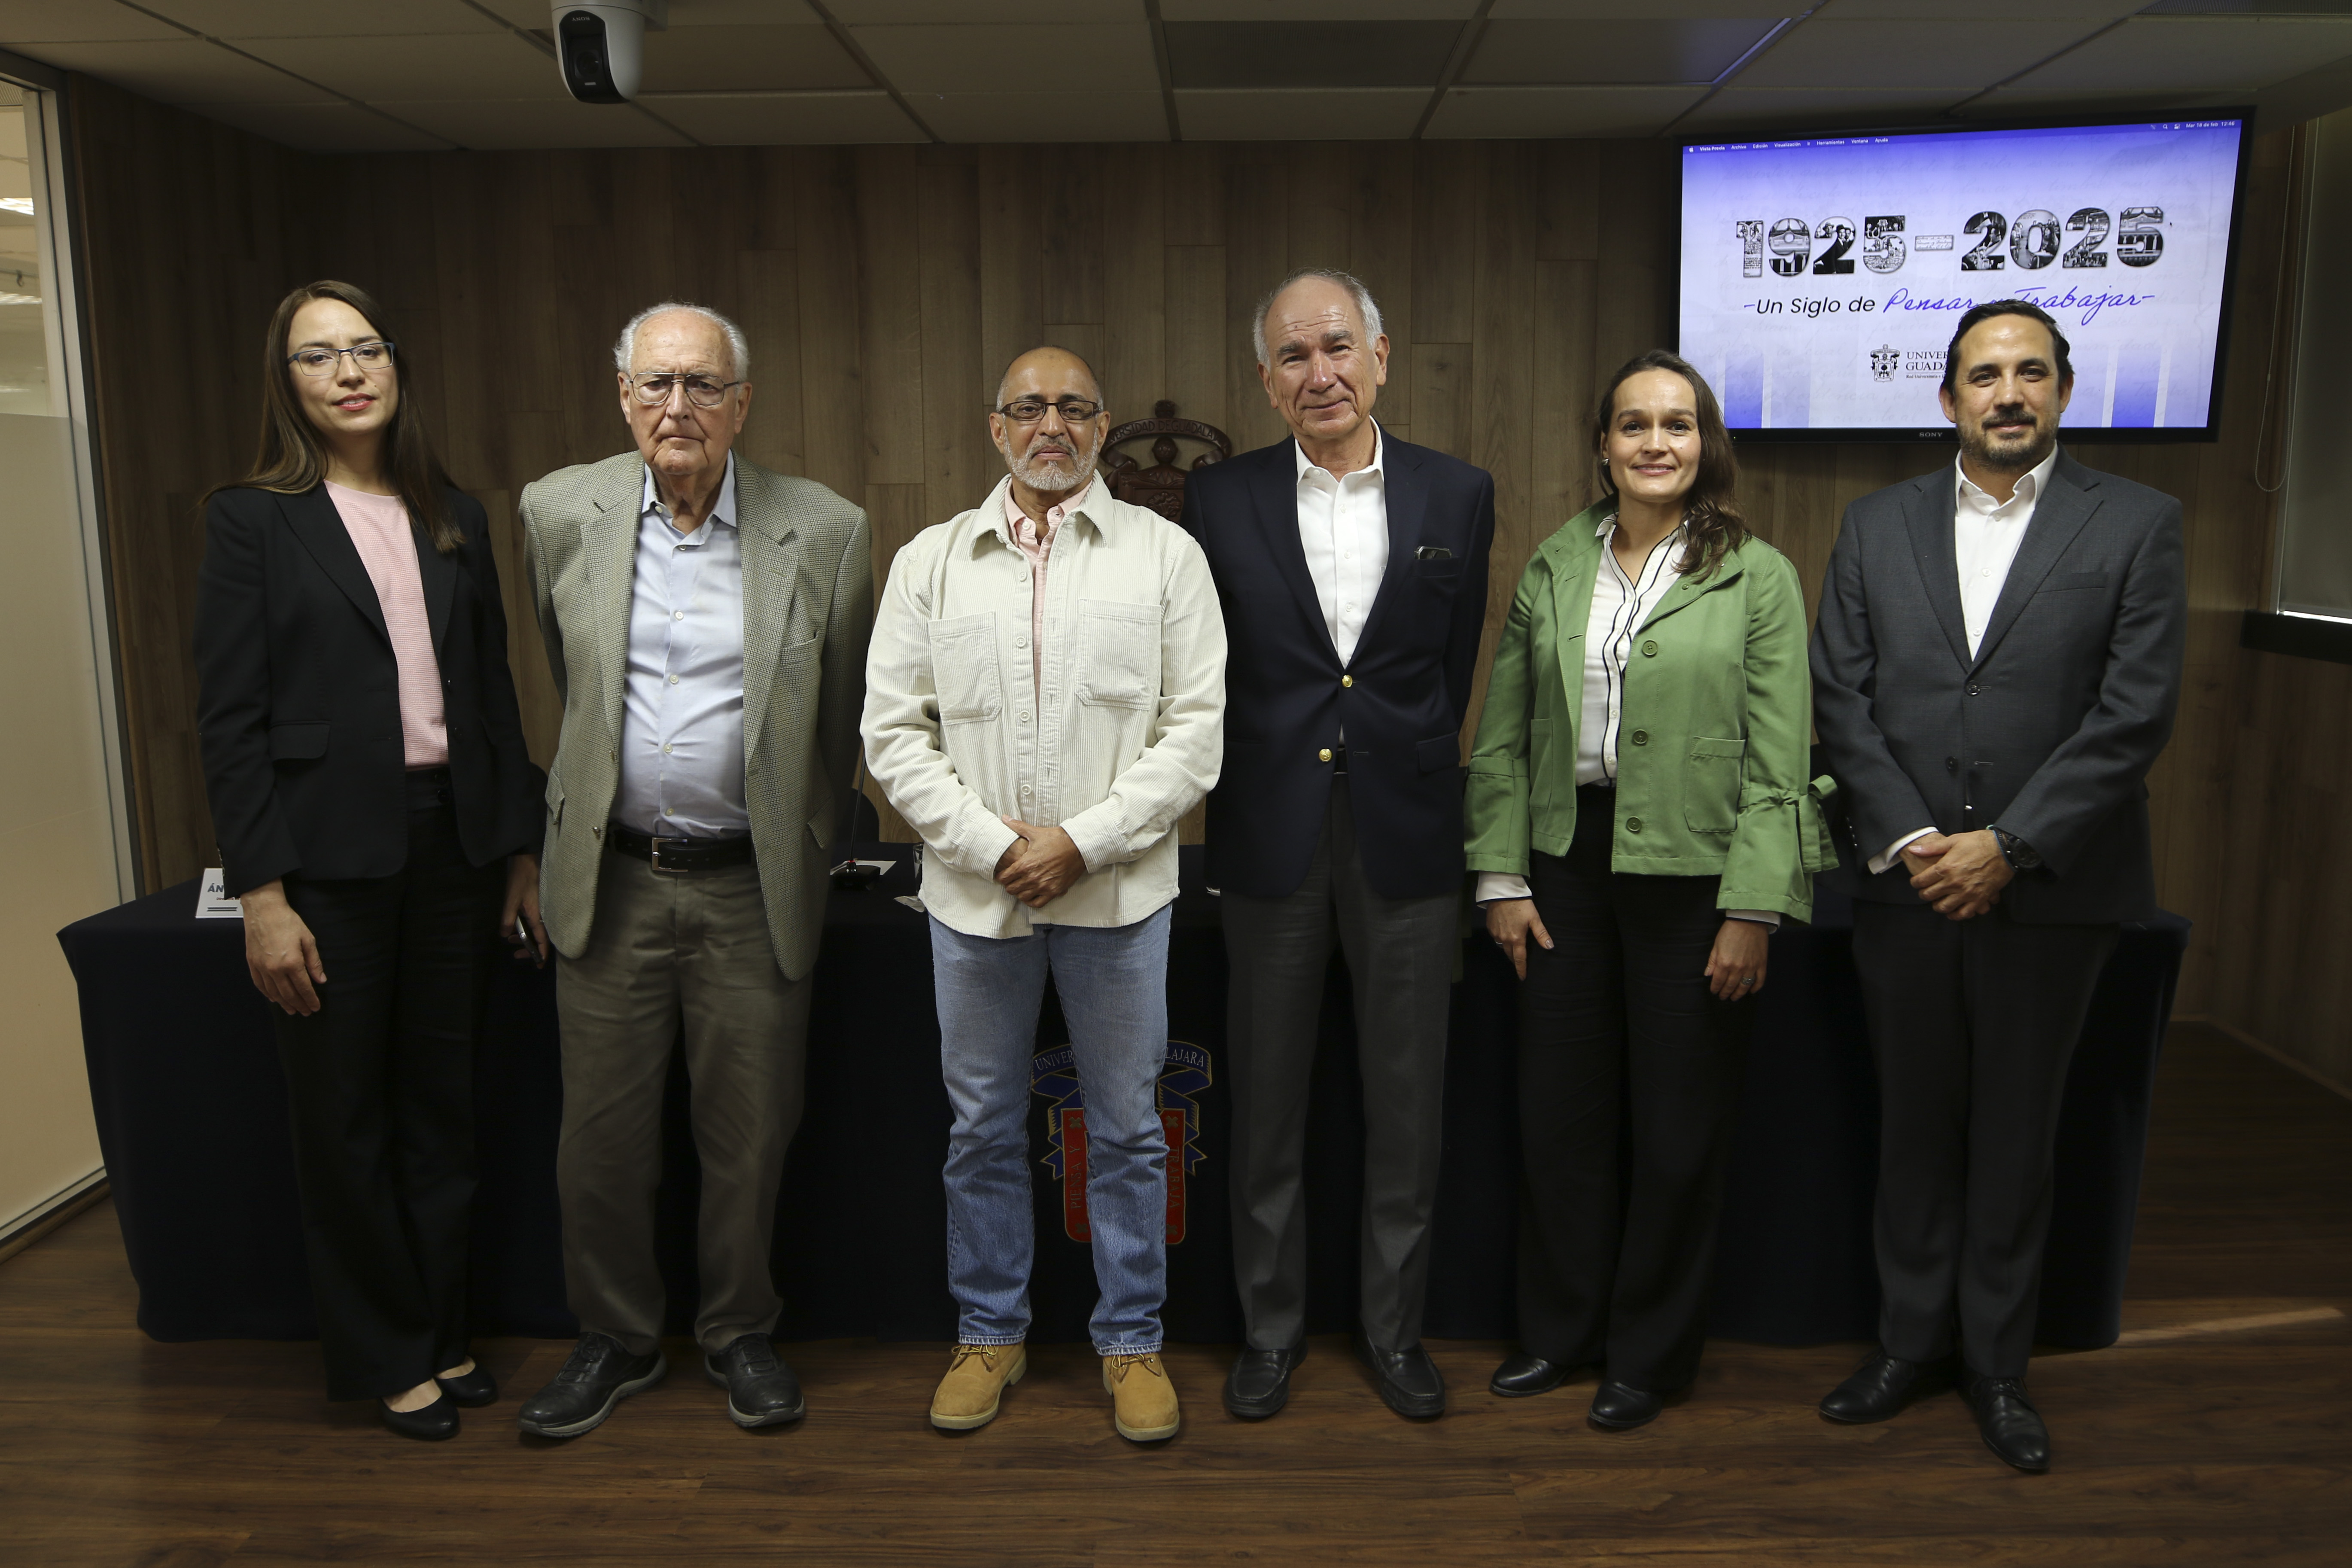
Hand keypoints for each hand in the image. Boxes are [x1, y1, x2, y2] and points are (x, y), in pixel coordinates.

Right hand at [241, 880, 324, 1014]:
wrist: (263, 910)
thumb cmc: (287, 921)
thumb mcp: (308, 939)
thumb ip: (314, 962)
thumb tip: (321, 980)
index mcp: (291, 963)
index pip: (303, 988)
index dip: (310, 999)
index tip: (315, 1007)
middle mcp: (275, 969)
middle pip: (289, 994)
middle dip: (299, 1004)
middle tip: (306, 1012)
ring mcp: (261, 968)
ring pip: (274, 992)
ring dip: (284, 1003)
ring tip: (292, 1010)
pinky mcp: (252, 964)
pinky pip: (260, 985)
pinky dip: (268, 994)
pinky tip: (274, 999)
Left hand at [502, 852, 547, 965]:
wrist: (527, 861)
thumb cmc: (521, 879)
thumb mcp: (511, 899)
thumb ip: (508, 918)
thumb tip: (504, 935)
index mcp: (538, 916)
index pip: (542, 940)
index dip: (540, 954)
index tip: (538, 966)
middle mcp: (541, 915)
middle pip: (539, 938)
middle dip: (528, 949)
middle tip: (515, 956)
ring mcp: (538, 911)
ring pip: (534, 931)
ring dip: (523, 938)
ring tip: (509, 941)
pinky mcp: (534, 906)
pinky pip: (532, 923)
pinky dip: (523, 929)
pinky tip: (513, 929)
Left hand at [996, 818, 1084, 907]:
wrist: (1078, 846)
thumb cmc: (1056, 839)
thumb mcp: (1035, 832)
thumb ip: (1017, 827)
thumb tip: (1004, 818)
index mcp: (1025, 864)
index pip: (1004, 878)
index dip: (1000, 876)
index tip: (1002, 874)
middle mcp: (1033, 878)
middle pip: (1011, 889)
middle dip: (1009, 885)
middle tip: (1011, 880)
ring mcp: (1043, 886)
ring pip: (1022, 897)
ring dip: (1019, 893)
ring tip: (1020, 886)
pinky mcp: (1054, 891)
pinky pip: (1037, 903)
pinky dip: (1031, 901)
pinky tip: (1031, 894)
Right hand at [1485, 898, 1551, 981]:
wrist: (1502, 892)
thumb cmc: (1521, 905)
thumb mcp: (1534, 919)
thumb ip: (1541, 934)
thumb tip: (1550, 947)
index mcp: (1516, 939)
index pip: (1519, 959)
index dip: (1521, 969)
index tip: (1523, 977)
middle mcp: (1504, 939)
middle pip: (1510, 954)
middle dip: (1515, 959)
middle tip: (1520, 962)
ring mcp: (1495, 933)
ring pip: (1503, 946)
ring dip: (1509, 948)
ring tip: (1514, 947)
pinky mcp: (1490, 927)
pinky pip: (1497, 938)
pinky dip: (1502, 938)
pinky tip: (1506, 933)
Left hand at [1705, 917, 1769, 1000]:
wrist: (1749, 921)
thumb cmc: (1730, 931)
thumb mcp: (1716, 945)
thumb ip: (1712, 962)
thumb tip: (1708, 975)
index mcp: (1724, 963)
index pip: (1718, 981)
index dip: (1715, 988)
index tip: (1714, 992)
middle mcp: (1737, 968)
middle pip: (1730, 986)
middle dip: (1725, 993)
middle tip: (1723, 997)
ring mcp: (1751, 967)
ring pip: (1744, 986)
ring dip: (1739, 994)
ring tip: (1734, 997)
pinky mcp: (1762, 964)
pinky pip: (1760, 981)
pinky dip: (1755, 988)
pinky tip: (1751, 992)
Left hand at [1905, 829, 2011, 919]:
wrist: (2005, 849)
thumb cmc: (1978, 842)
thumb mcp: (1954, 840)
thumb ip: (1932, 848)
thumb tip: (1913, 850)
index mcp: (1945, 867)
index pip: (1921, 881)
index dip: (1915, 883)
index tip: (1916, 882)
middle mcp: (1954, 882)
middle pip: (1929, 895)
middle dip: (1924, 894)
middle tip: (1925, 891)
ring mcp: (1967, 892)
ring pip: (1944, 907)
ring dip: (1937, 906)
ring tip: (1937, 901)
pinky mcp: (1980, 898)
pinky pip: (1964, 913)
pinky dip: (1956, 914)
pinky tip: (1952, 911)